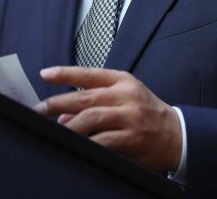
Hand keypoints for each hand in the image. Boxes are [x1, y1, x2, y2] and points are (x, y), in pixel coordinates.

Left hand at [34, 66, 181, 173]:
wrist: (177, 135)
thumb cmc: (147, 113)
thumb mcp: (125, 98)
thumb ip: (96, 101)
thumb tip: (63, 115)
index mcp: (122, 81)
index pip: (88, 73)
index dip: (64, 73)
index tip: (45, 74)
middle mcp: (125, 95)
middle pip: (84, 97)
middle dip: (57, 103)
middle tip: (39, 109)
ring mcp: (129, 116)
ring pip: (91, 117)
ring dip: (68, 124)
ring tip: (52, 128)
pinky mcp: (131, 137)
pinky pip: (102, 139)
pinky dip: (86, 141)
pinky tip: (75, 143)